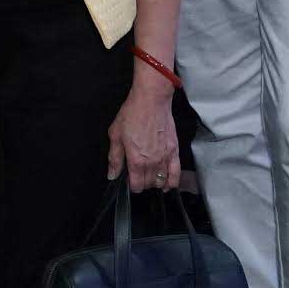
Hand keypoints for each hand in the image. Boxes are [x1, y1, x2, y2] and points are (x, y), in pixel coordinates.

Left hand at [106, 71, 181, 190]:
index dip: (132, 185)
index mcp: (136, 160)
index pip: (136, 185)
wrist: (151, 101)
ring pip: (161, 181)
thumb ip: (114, 158)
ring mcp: (165, 158)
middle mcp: (152, 163)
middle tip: (138, 175)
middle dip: (142, 183)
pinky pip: (176, 175)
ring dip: (155, 182)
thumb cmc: (132, 115)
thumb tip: (112, 175)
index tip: (129, 180)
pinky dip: (172, 183)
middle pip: (148, 184)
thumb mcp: (115, 135)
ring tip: (150, 177)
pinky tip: (166, 184)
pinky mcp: (175, 152)